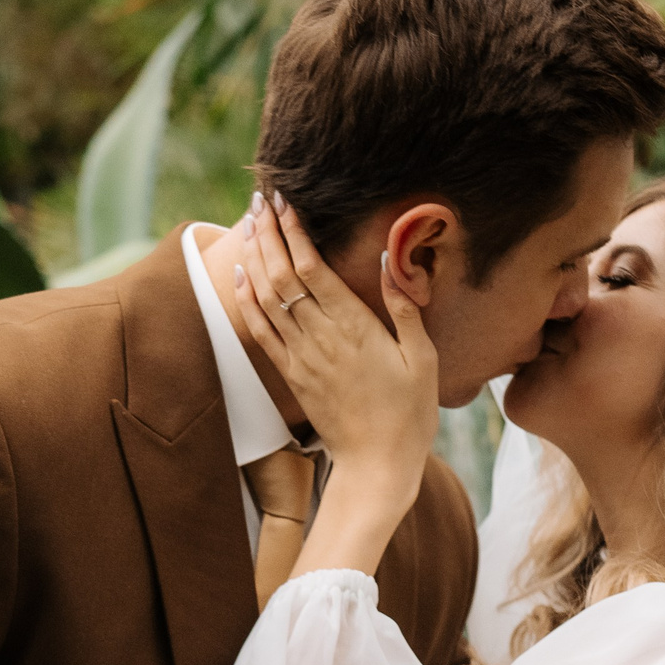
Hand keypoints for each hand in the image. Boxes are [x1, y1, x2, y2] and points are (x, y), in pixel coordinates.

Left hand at [231, 195, 437, 490]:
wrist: (377, 466)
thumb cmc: (409, 413)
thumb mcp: (422, 358)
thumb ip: (404, 307)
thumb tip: (392, 258)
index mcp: (355, 328)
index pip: (313, 270)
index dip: (294, 233)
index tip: (284, 203)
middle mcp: (321, 338)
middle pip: (284, 275)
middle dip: (269, 234)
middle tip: (260, 199)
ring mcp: (302, 357)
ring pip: (268, 297)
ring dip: (256, 257)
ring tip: (249, 223)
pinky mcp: (292, 375)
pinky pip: (262, 331)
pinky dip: (248, 300)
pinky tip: (242, 275)